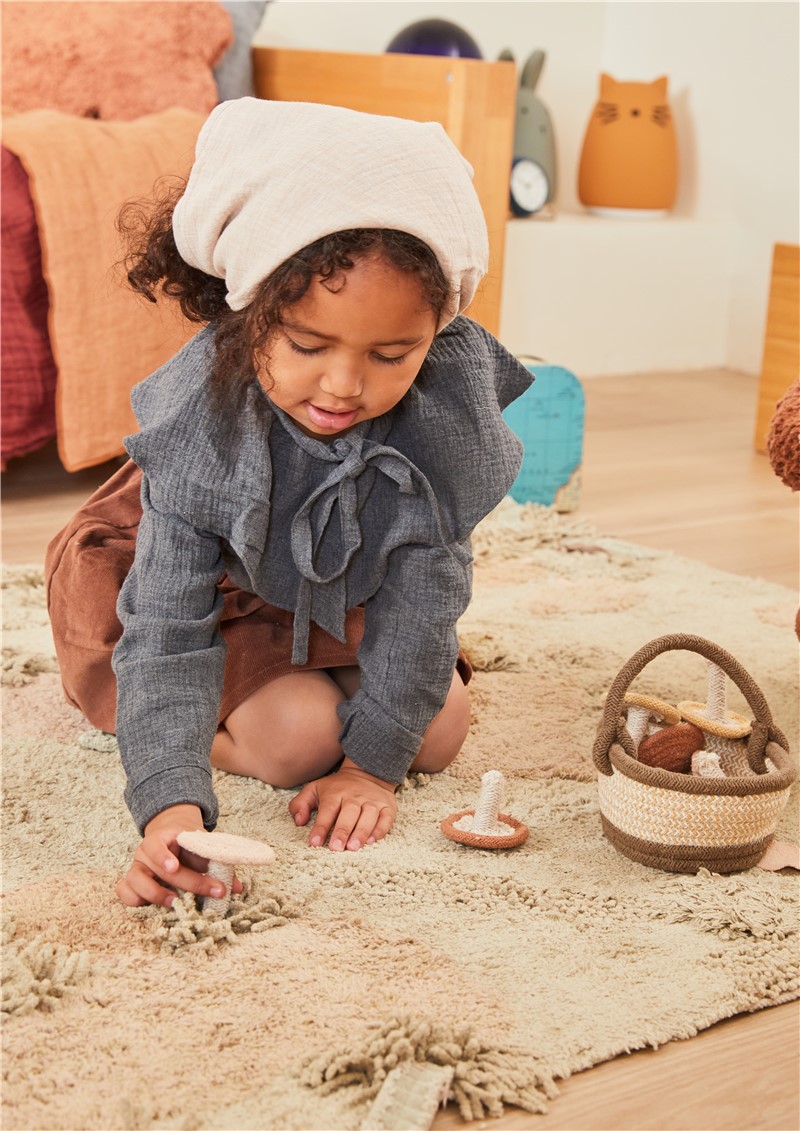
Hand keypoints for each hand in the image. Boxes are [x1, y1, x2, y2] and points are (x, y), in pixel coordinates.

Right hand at [116, 803, 243, 908]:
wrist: (171, 838)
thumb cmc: (188, 845)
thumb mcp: (202, 848)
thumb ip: (218, 863)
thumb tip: (237, 887)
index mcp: (161, 838)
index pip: (156, 845)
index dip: (163, 857)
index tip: (174, 868)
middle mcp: (144, 853)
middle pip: (159, 870)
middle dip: (188, 882)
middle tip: (211, 892)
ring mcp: (136, 869)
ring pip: (134, 883)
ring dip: (155, 895)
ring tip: (175, 903)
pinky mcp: (131, 885)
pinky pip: (124, 894)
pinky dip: (135, 901)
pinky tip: (152, 907)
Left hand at [288, 758, 396, 851]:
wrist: (368, 772)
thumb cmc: (337, 788)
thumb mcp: (314, 789)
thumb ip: (300, 804)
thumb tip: (299, 821)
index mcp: (335, 792)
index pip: (327, 810)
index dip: (321, 827)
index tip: (315, 843)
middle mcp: (355, 796)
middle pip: (349, 813)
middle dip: (342, 831)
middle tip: (336, 848)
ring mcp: (372, 801)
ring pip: (369, 816)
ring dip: (361, 832)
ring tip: (353, 847)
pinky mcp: (387, 807)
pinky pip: (386, 818)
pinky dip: (380, 830)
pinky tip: (372, 841)